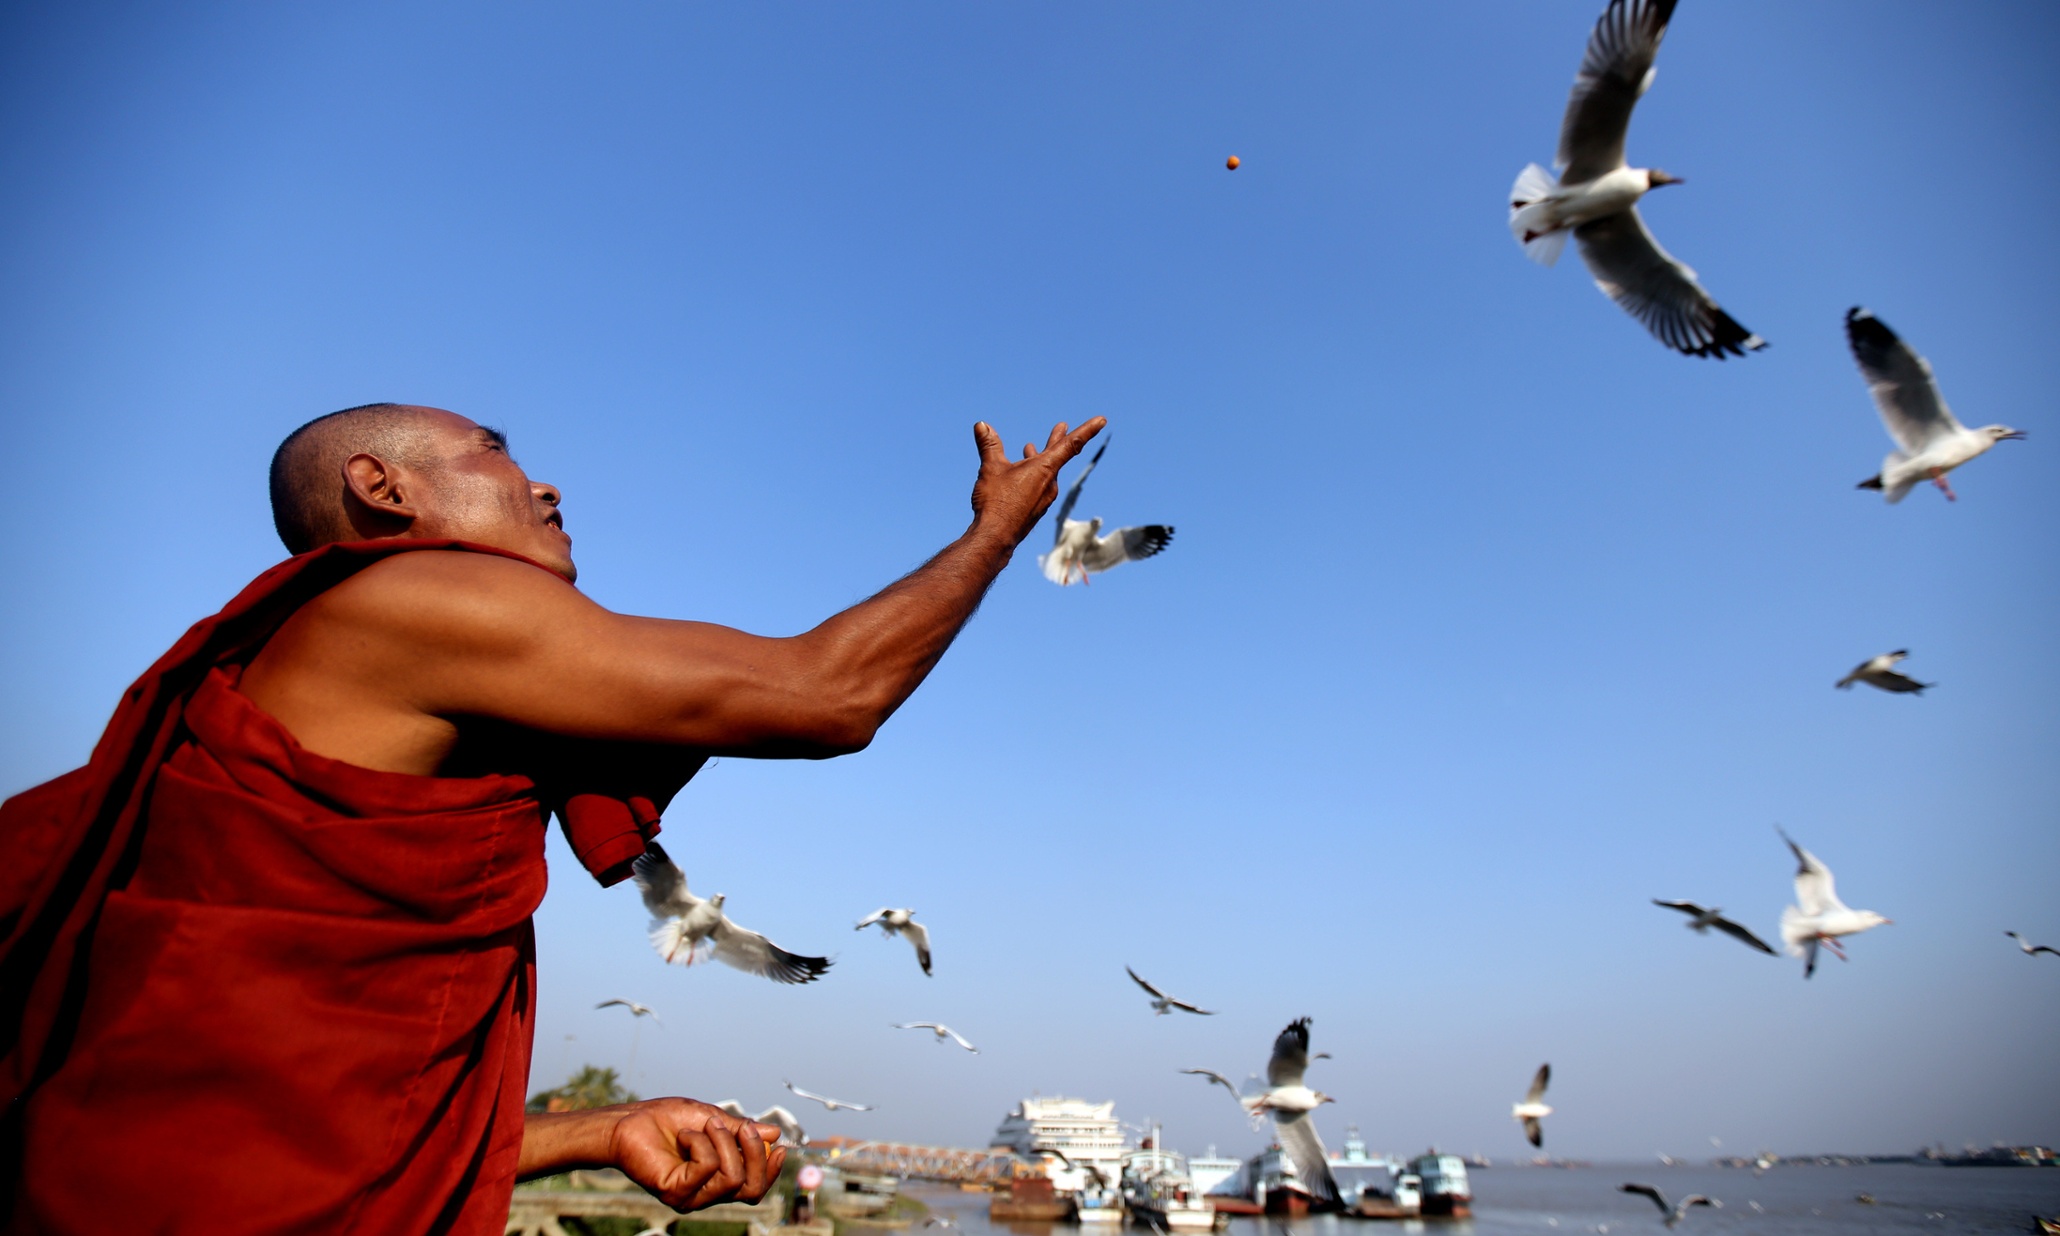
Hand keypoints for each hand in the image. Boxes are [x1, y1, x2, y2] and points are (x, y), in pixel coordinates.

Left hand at [607, 1098, 785, 1210]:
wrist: (630, 1121)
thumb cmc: (666, 1120)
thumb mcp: (711, 1119)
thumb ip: (740, 1130)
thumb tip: (774, 1134)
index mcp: (717, 1179)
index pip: (754, 1188)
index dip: (771, 1172)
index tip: (781, 1147)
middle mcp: (707, 1193)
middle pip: (751, 1190)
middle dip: (755, 1154)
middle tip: (741, 1126)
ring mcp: (692, 1197)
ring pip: (733, 1177)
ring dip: (724, 1142)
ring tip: (703, 1126)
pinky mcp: (676, 1193)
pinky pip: (707, 1168)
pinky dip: (701, 1143)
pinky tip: (683, 1137)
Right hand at [969, 417, 1106, 545]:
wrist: (995, 537)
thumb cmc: (996, 501)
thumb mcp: (991, 468)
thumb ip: (989, 445)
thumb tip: (981, 425)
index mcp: (1045, 469)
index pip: (1071, 444)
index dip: (1087, 429)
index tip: (1102, 420)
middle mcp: (1050, 483)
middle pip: (1059, 455)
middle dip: (1058, 439)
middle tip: (1062, 426)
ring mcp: (1044, 497)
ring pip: (1045, 471)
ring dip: (1039, 457)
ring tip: (1030, 448)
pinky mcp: (1036, 509)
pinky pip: (1038, 485)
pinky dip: (1031, 474)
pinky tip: (1019, 476)